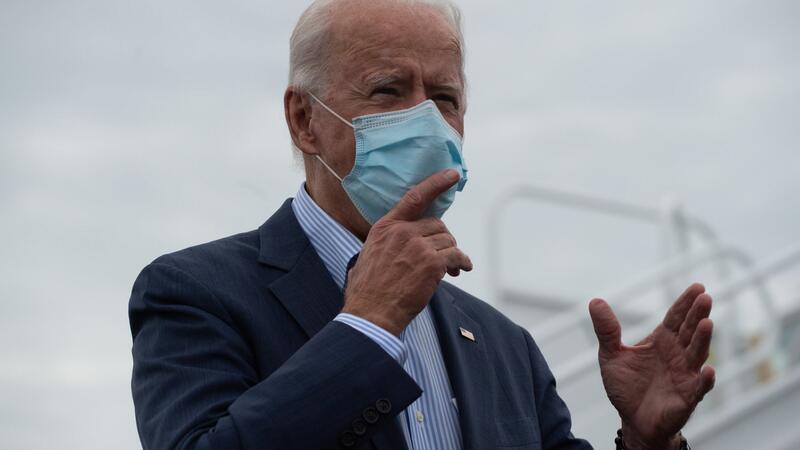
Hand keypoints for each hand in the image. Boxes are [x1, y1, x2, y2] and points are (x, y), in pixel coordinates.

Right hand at [342, 169, 472, 336]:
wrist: (371, 313)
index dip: (435, 184)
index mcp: (385, 227)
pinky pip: (456, 256)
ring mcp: (418, 247)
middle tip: (444, 255)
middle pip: (437, 224)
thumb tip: (393, 246)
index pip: (414, 198)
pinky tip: (462, 270)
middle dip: (442, 239)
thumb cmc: (367, 291)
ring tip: (452, 268)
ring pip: (448, 241)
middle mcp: (402, 232)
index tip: (452, 174)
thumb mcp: (366, 256)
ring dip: (452, 253)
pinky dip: (462, 263)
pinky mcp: (432, 264)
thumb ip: (384, 244)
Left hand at [589, 283, 715, 449]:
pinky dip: (705, 380)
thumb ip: (607, 329)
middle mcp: (677, 354)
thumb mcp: (611, 354)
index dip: (686, 303)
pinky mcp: (687, 397)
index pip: (676, 318)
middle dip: (698, 314)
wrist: (632, 420)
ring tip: (707, 323)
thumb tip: (595, 301)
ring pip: (697, 354)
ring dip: (703, 339)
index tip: (697, 286)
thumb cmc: (626, 386)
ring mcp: (685, 375)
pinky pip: (699, 388)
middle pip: (690, 330)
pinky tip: (708, 370)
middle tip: (705, 297)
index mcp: (662, 341)